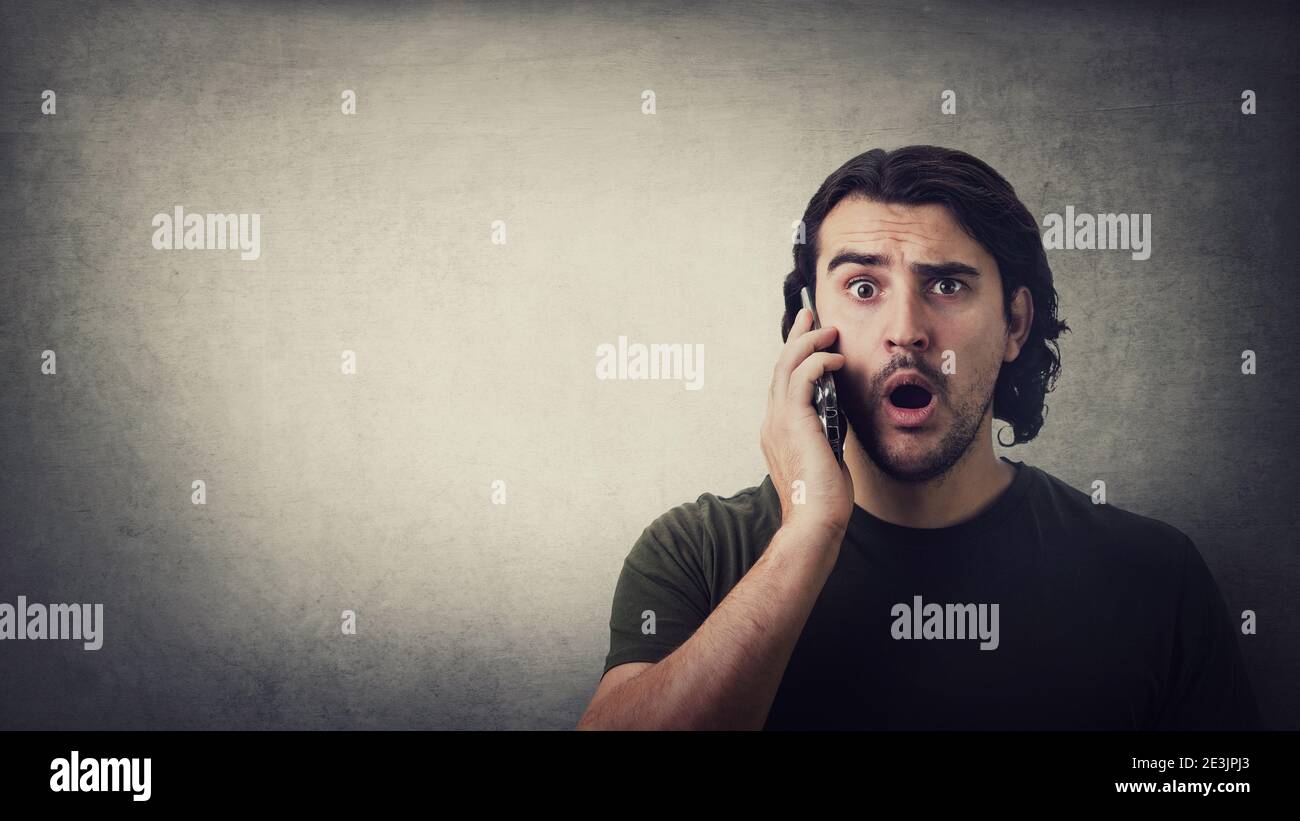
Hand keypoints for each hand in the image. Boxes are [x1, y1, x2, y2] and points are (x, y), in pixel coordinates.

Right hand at [760, 306, 854, 539]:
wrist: (814, 521)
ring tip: (829, 331)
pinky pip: (801, 379)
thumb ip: (827, 434)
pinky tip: (836, 359)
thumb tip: (839, 417)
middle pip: (780, 367)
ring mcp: (778, 421)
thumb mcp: (827, 457)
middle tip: (811, 315)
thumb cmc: (823, 500)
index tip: (810, 339)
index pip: (783, 384)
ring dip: (809, 344)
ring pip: (787, 367)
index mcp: (777, 430)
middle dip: (797, 338)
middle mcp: (772, 422)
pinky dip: (818, 363)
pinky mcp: (793, 422)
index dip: (795, 358)